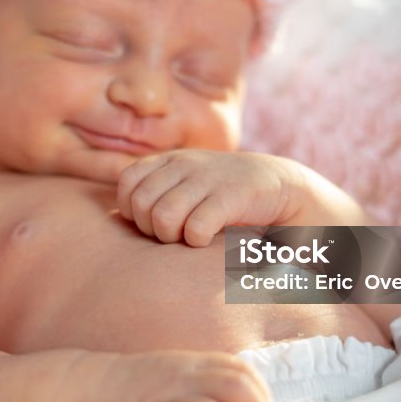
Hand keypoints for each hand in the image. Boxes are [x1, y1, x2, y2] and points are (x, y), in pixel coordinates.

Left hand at [117, 150, 370, 246]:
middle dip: (151, 229)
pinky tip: (208, 240)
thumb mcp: (187, 183)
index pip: (126, 183)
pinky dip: (197, 242)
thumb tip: (118, 216)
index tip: (151, 222)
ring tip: (189, 238)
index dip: (132, 209)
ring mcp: (209, 179)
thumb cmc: (225, 194)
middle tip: (173, 235)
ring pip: (163, 218)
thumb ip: (155, 192)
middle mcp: (185, 164)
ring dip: (173, 238)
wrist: (282, 187)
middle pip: (141, 205)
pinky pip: (195, 229)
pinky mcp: (232, 197)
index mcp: (171, 159)